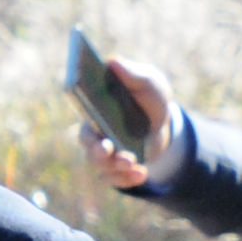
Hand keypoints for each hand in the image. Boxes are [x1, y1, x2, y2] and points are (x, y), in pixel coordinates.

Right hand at [77, 54, 175, 189]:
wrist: (161, 126)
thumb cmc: (149, 100)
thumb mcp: (149, 82)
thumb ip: (134, 74)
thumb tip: (112, 61)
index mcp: (95, 107)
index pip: (82, 104)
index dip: (79, 103)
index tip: (82, 102)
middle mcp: (93, 131)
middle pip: (87, 142)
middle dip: (95, 147)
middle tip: (106, 149)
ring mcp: (102, 152)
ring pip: (100, 164)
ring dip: (115, 165)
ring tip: (131, 161)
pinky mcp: (114, 169)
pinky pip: (114, 179)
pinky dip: (127, 178)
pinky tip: (141, 173)